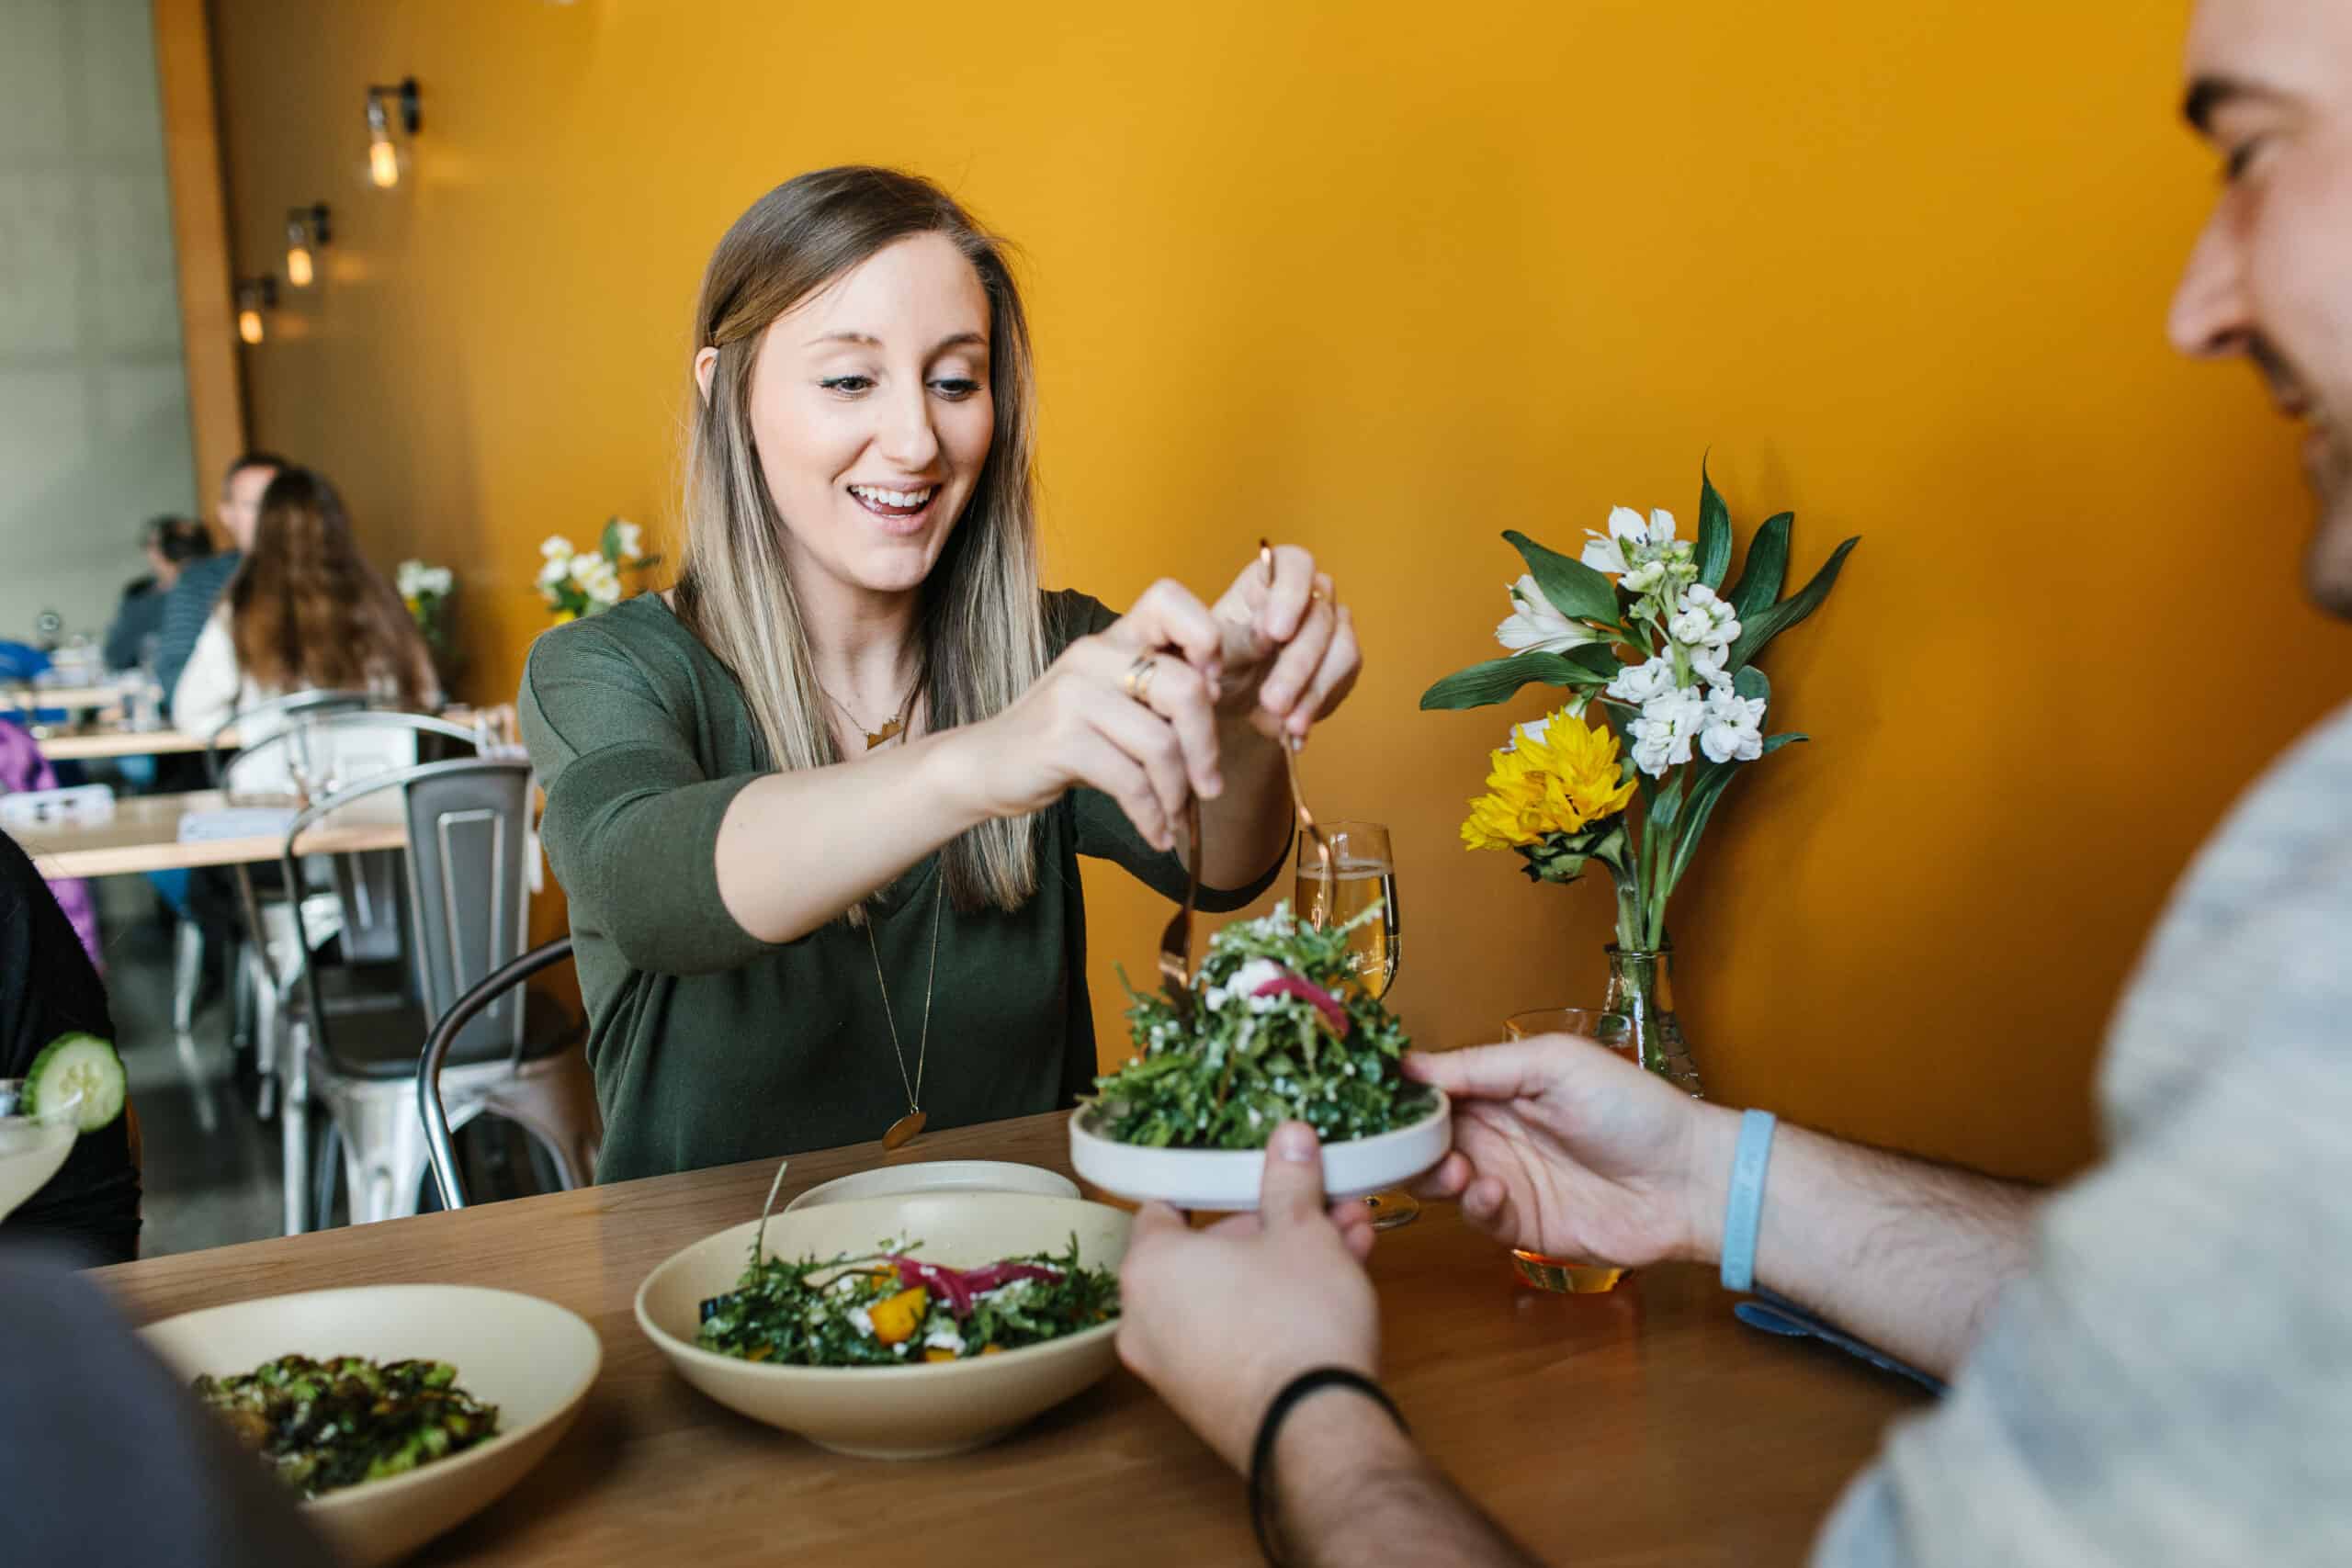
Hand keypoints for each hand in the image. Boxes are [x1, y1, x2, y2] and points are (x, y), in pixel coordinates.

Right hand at [958, 579, 1229, 850]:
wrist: (986, 765)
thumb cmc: (1063, 736)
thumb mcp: (1113, 701)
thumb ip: (1158, 693)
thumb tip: (1218, 695)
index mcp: (1113, 638)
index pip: (1168, 599)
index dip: (1205, 637)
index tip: (1213, 688)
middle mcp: (1094, 655)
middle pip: (1185, 687)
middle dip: (1206, 747)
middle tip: (1210, 786)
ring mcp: (1074, 695)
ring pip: (1160, 743)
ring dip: (1177, 793)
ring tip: (1175, 817)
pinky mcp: (1061, 739)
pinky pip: (1130, 781)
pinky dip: (1151, 815)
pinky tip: (1156, 833)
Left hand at [1116, 1122, 1381, 1471]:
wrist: (1317, 1430)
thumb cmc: (1297, 1324)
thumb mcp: (1302, 1232)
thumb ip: (1290, 1181)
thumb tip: (1291, 1140)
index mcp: (1149, 1267)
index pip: (1166, 1209)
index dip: (1213, 1188)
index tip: (1251, 1180)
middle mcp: (1145, 1320)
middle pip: (1208, 1254)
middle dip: (1272, 1228)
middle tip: (1319, 1211)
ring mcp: (1173, 1368)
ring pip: (1231, 1295)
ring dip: (1286, 1266)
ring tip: (1348, 1242)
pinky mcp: (1206, 1401)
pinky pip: (1235, 1337)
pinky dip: (1274, 1312)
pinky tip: (1336, 1289)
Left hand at [1209, 544, 1360, 740]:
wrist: (1227, 705)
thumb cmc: (1212, 668)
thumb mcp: (1210, 655)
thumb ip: (1236, 641)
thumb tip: (1267, 637)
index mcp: (1268, 580)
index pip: (1295, 564)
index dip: (1291, 593)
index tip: (1275, 633)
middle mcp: (1307, 597)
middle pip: (1320, 616)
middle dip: (1297, 664)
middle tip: (1273, 702)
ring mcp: (1330, 628)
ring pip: (1342, 649)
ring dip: (1314, 691)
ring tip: (1286, 724)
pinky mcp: (1342, 662)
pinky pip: (1344, 680)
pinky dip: (1318, 707)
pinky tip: (1294, 731)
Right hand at [1405, 1035, 1729, 1267]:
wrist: (1687, 1181)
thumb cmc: (1632, 1108)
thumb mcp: (1554, 1064)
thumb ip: (1480, 1065)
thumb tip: (1408, 1064)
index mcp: (1499, 1085)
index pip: (1431, 1087)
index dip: (1400, 1094)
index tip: (1369, 1101)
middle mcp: (1494, 1130)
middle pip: (1423, 1137)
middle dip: (1406, 1142)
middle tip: (1403, 1145)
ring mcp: (1504, 1177)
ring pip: (1437, 1180)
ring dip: (1433, 1175)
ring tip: (1455, 1170)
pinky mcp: (1520, 1223)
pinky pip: (1475, 1217)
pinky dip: (1473, 1205)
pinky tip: (1493, 1191)